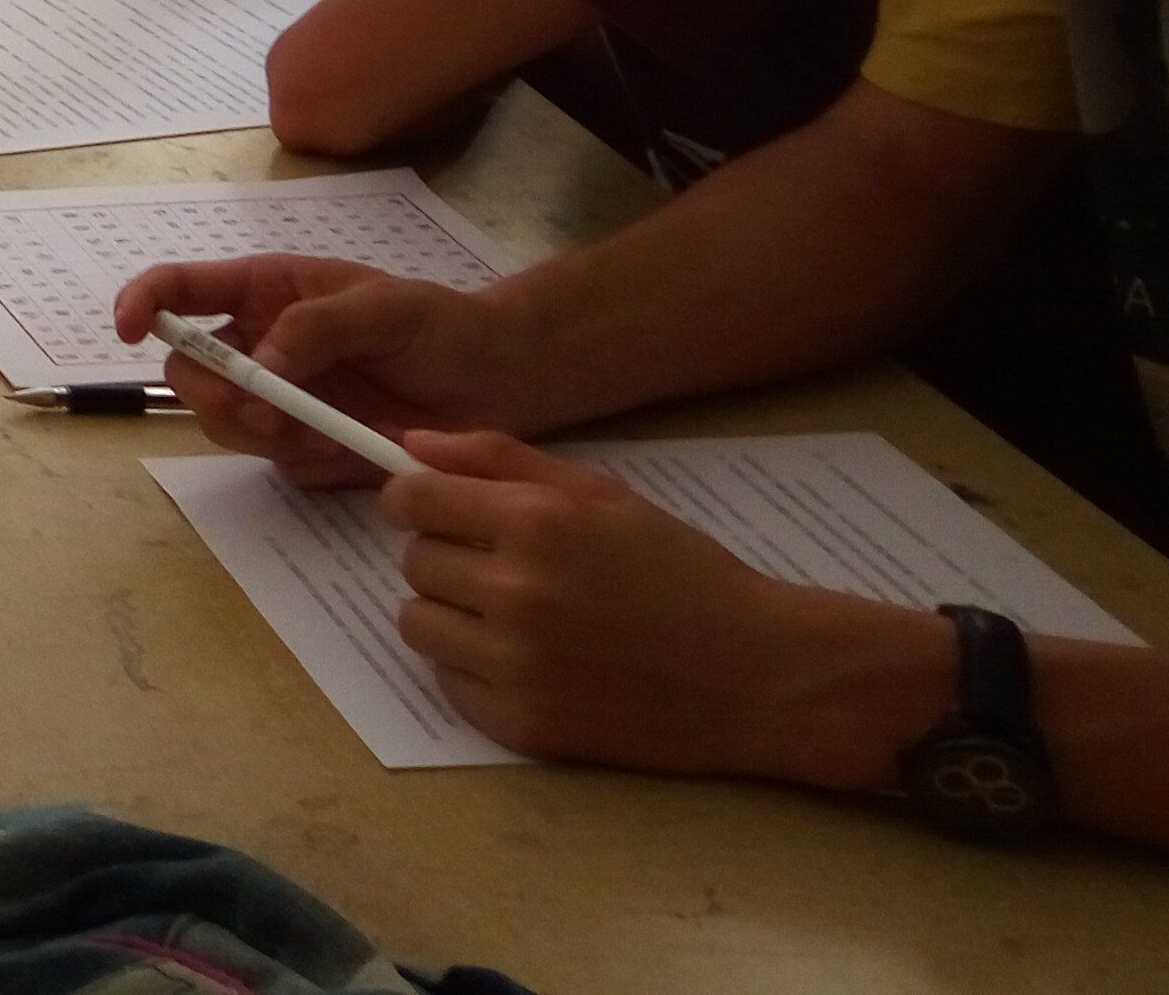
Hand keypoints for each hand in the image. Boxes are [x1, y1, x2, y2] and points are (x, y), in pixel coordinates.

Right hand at [111, 256, 536, 486]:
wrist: (499, 384)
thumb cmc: (442, 326)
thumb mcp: (386, 307)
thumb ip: (319, 326)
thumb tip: (260, 367)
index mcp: (266, 291)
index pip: (180, 288)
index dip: (142, 303)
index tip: (129, 329)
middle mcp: (258, 344)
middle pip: (188, 372)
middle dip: (211, 393)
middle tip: (261, 411)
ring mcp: (278, 399)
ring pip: (223, 423)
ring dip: (258, 432)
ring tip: (321, 430)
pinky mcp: (304, 447)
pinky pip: (273, 461)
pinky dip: (303, 460)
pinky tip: (351, 448)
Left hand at [382, 431, 936, 783]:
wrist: (758, 674)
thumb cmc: (682, 572)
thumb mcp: (601, 493)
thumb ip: (500, 460)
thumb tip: (411, 444)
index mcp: (534, 522)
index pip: (410, 499)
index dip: (416, 501)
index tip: (436, 511)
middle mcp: (516, 591)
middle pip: (413, 562)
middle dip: (447, 557)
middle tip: (503, 568)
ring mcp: (518, 665)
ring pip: (418, 624)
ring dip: (451, 615)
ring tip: (512, 616)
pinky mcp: (525, 725)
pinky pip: (450, 684)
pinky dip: (476, 673)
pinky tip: (530, 663)